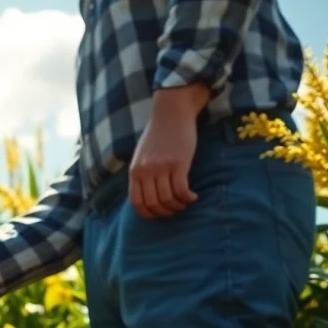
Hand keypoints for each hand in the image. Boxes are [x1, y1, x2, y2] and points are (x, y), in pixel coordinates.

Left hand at [128, 83, 209, 218]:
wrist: (171, 113)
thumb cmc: (158, 134)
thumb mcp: (141, 155)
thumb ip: (141, 173)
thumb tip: (145, 195)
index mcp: (135, 171)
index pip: (137, 202)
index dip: (147, 213)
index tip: (157, 215)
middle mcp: (146, 171)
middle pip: (153, 204)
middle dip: (165, 212)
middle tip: (174, 210)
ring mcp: (162, 167)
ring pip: (168, 199)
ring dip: (178, 206)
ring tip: (184, 203)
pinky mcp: (179, 163)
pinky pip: (182, 190)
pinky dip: (187, 198)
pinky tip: (192, 196)